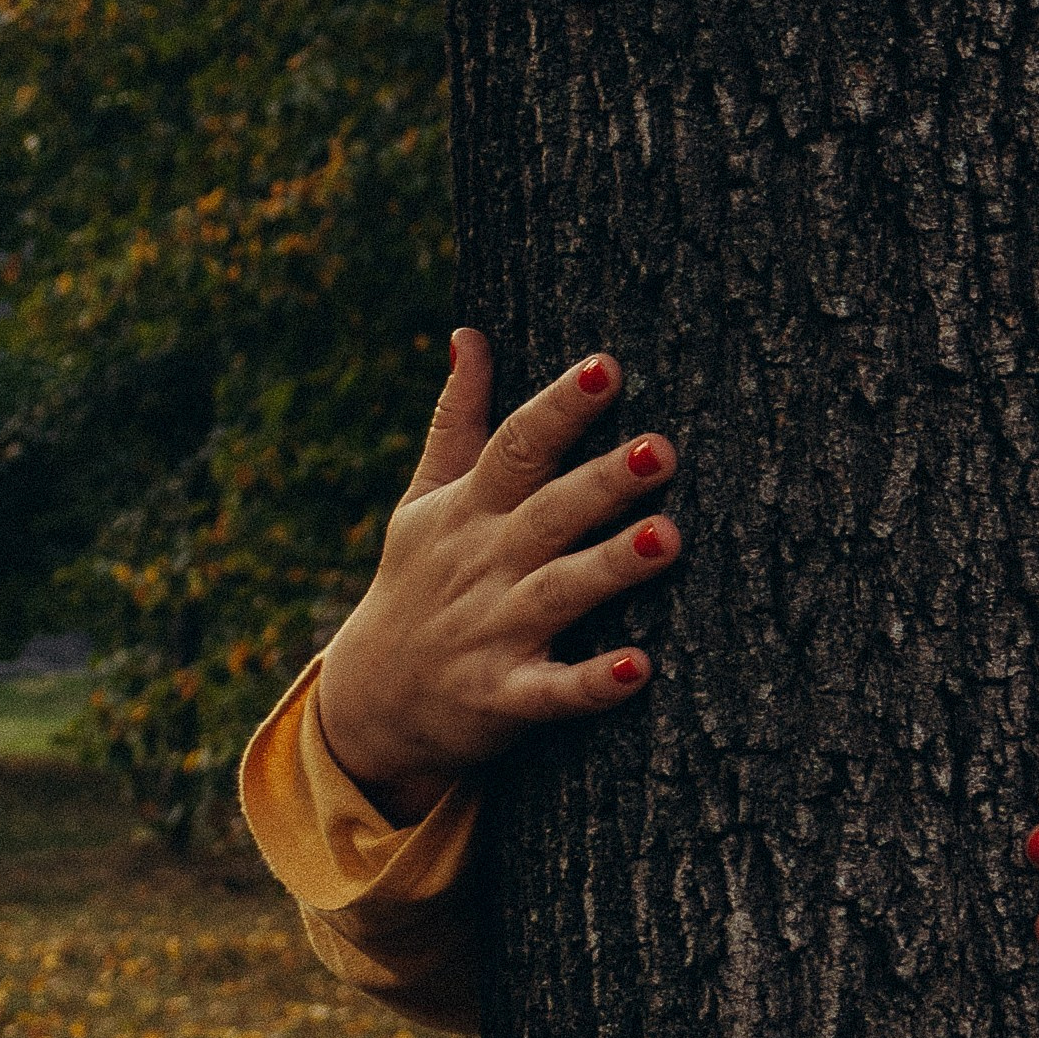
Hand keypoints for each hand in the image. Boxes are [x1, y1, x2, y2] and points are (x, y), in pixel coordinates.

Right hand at [314, 331, 679, 821]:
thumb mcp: (422, 501)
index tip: (608, 366)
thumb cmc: (415, 585)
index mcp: (471, 511)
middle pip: (549, 512)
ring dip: (612, 567)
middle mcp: (485, 563)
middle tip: (663, 449)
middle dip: (603, 481)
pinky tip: (639, 669)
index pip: (517, 446)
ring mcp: (492, 631)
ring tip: (670, 538)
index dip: (560, 406)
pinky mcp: (501, 697)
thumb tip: (469, 334)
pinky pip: (551, 691)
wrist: (368, 703)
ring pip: (560, 593)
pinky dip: (591, 683)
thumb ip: (456, 421)